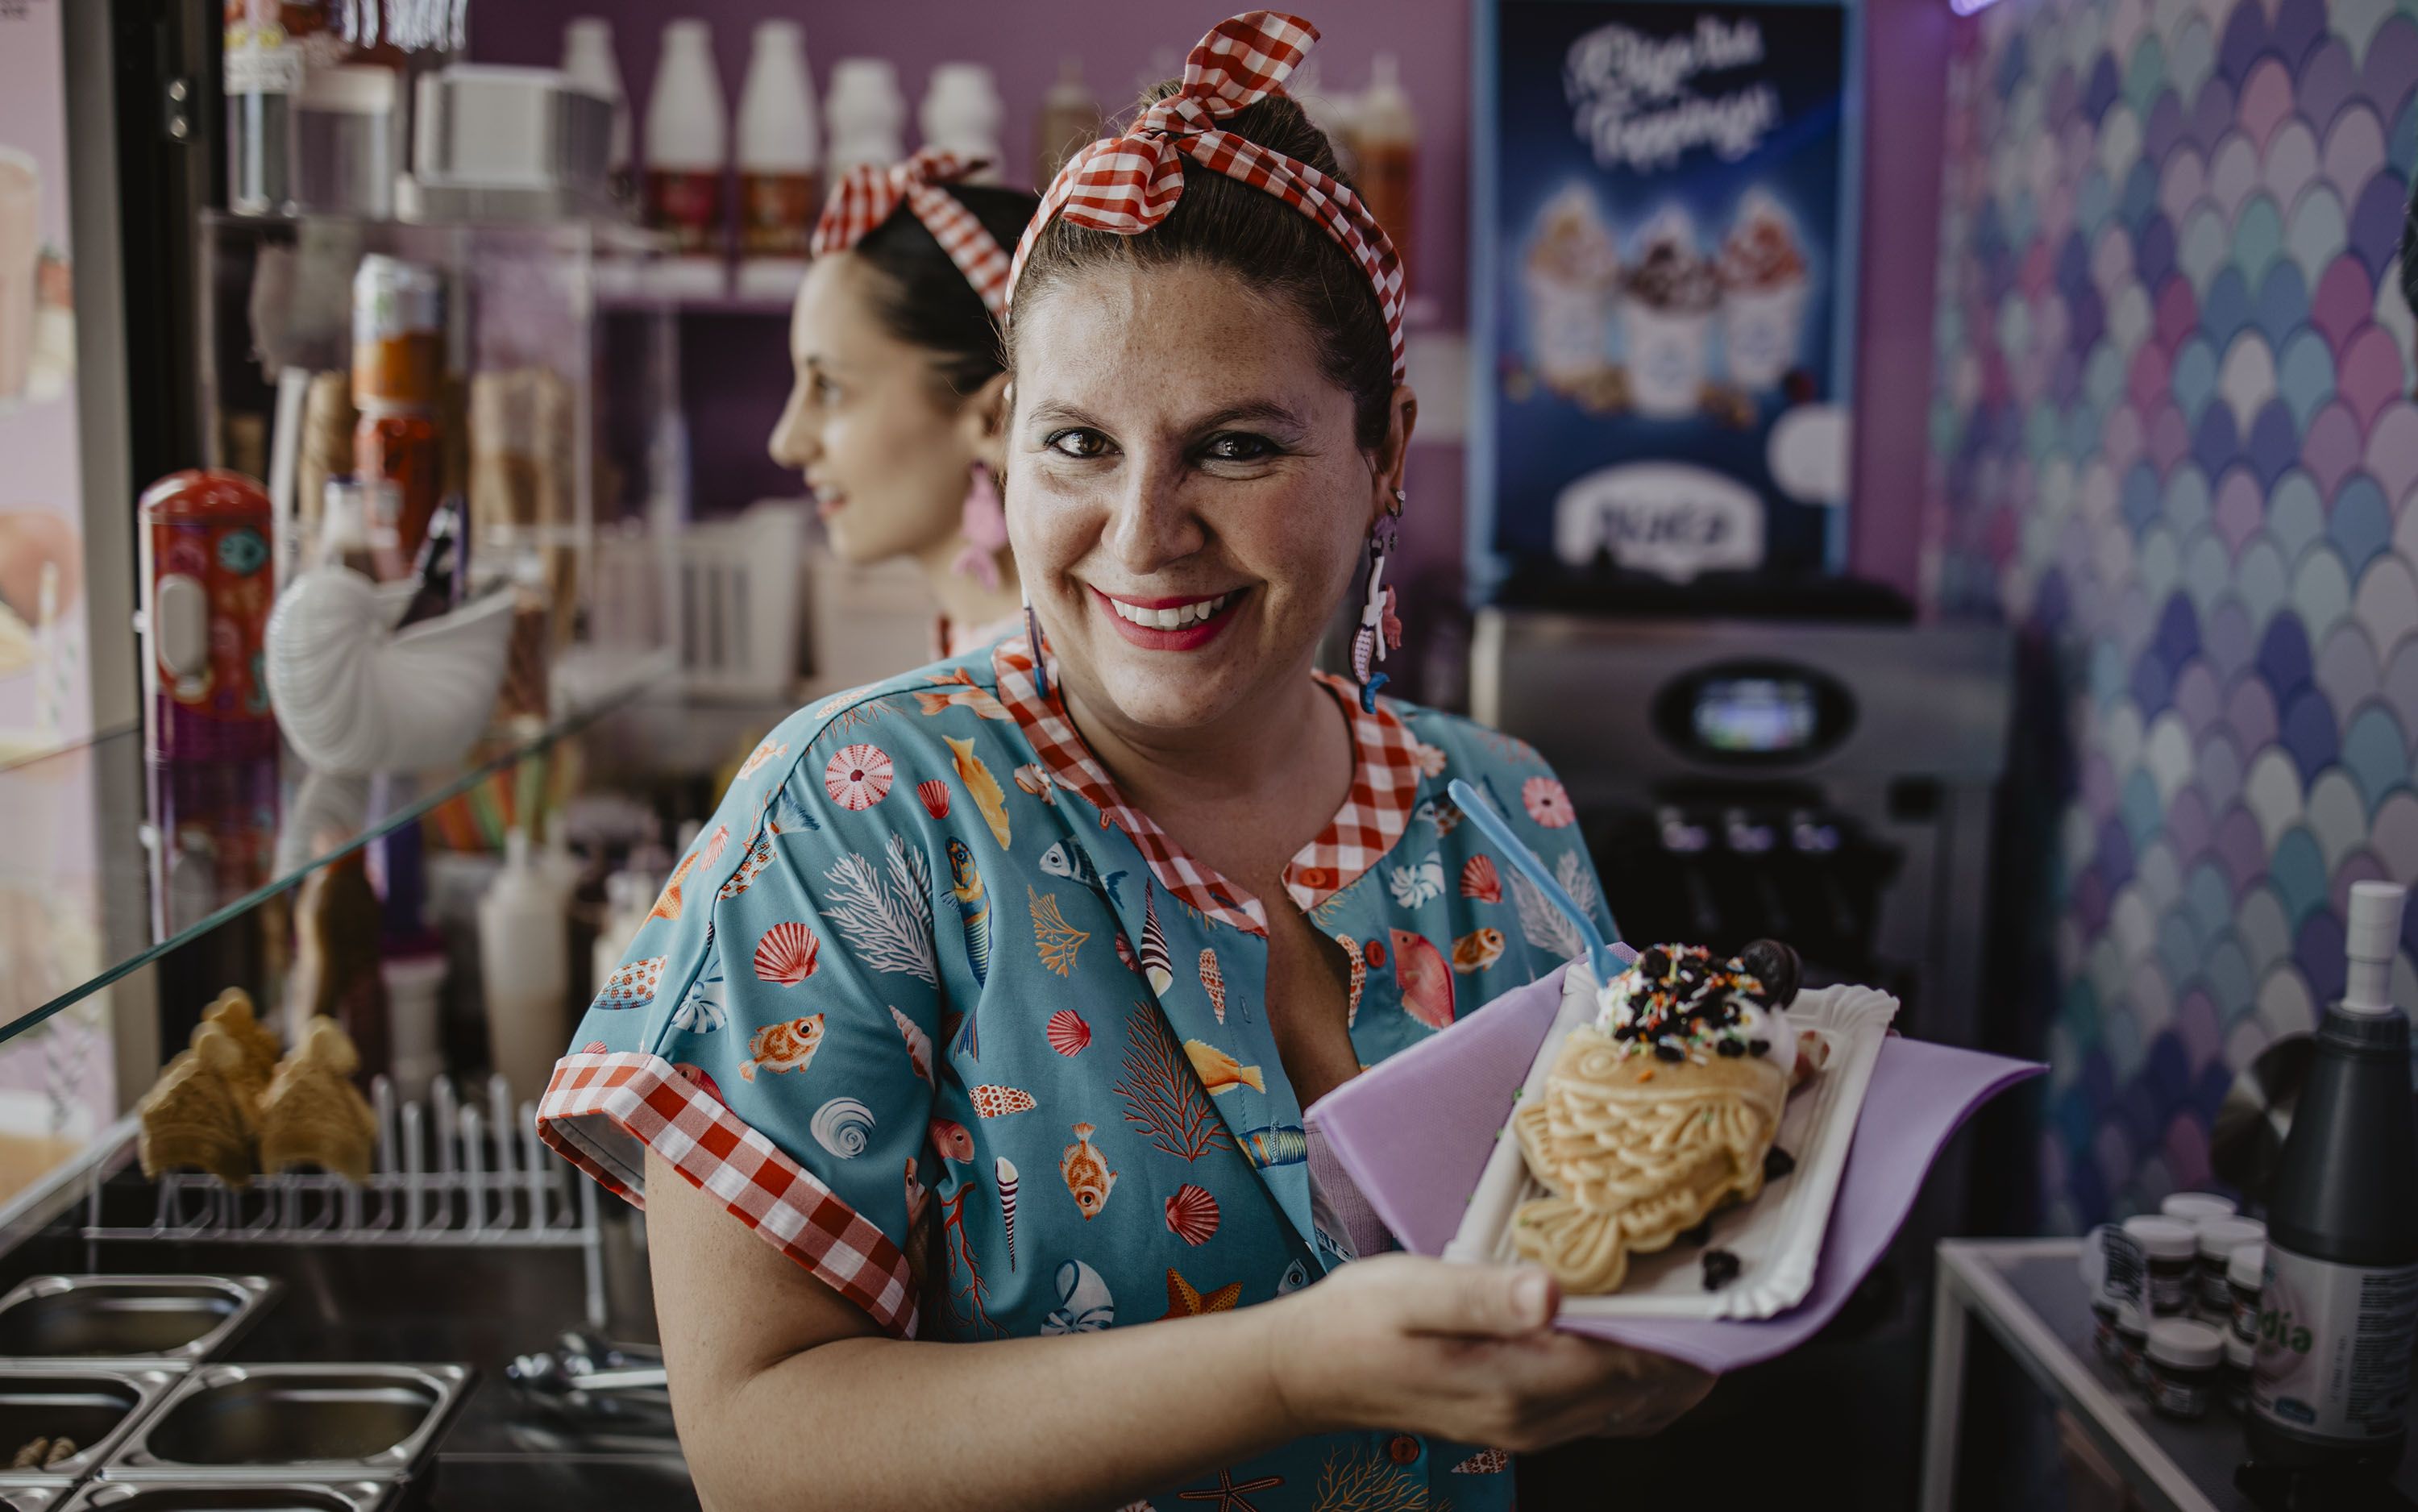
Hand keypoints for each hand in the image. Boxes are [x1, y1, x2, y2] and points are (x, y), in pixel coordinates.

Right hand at [1258, 1253, 1715, 1451]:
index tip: (1725, 1280)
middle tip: (1730, 1280)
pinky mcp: (1520, 1424)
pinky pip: (1604, 1409)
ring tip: (1700, 1304)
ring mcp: (1530, 1429)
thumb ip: (1485, 1294)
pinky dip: (1637, 1377)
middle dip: (1690, 1342)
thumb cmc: (1357, 1320)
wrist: (1310, 1373)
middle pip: (1643, 1387)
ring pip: (1630, 1403)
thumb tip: (1552, 1293)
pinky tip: (1646, 1340)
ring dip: (1669, 1361)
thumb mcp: (1414, 1291)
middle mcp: (1535, 1419)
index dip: (1684, 1324)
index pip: (1631, 1359)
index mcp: (1518, 1383)